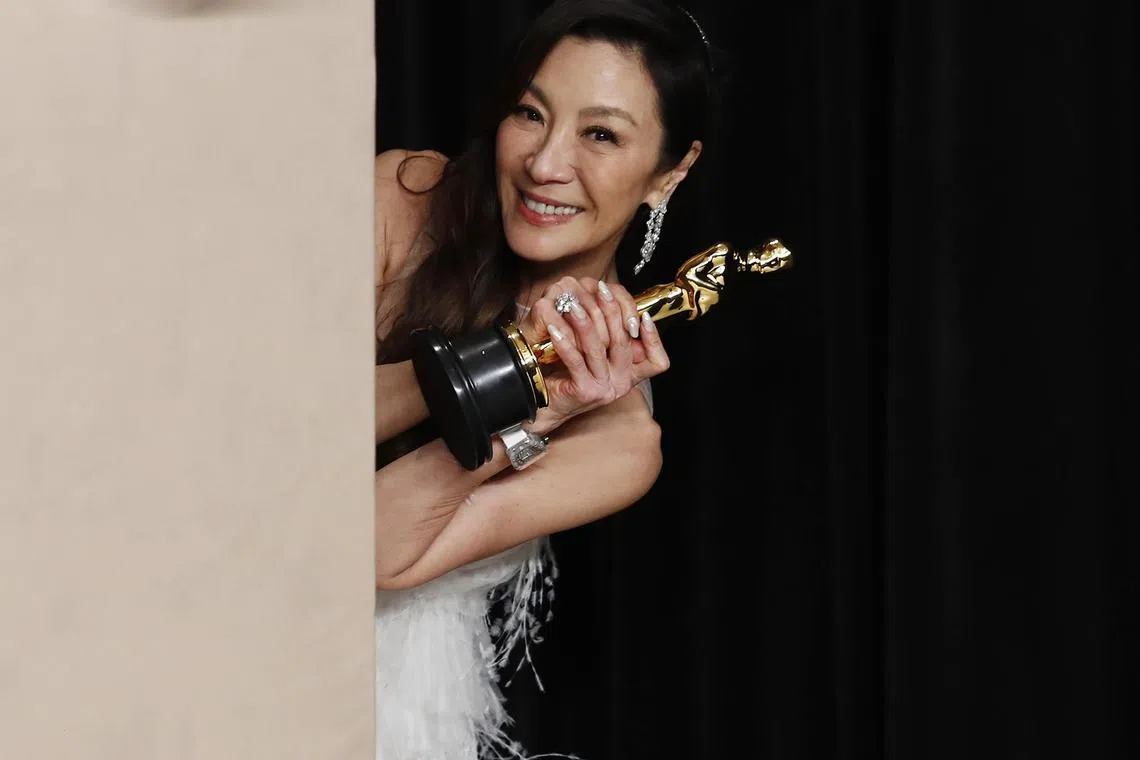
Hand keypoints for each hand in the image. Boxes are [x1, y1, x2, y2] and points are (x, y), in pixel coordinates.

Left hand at [521, 276, 669, 427]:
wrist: (546, 401)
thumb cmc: (568, 370)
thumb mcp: (596, 351)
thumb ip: (611, 334)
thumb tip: (616, 301)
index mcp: (630, 374)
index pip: (657, 361)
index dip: (654, 338)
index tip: (643, 314)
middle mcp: (621, 383)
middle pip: (624, 342)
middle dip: (612, 311)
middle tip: (601, 290)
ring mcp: (604, 388)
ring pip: (599, 348)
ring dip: (585, 322)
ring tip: (573, 304)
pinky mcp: (584, 392)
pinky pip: (576, 361)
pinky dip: (565, 341)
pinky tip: (554, 327)